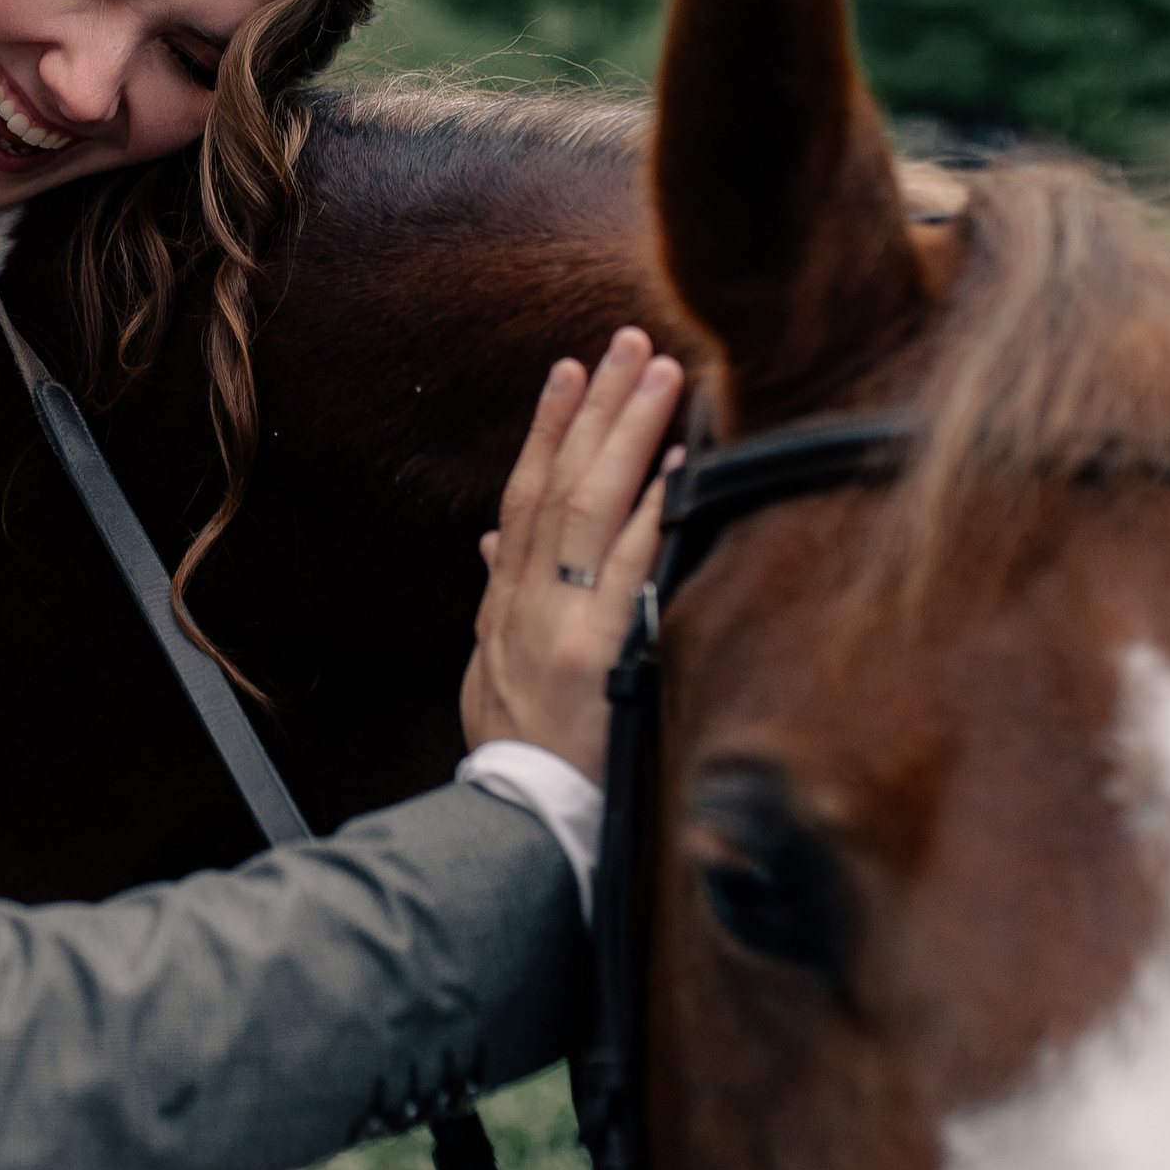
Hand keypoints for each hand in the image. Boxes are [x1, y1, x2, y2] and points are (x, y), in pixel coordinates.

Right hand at [461, 327, 684, 782]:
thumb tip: (492, 544)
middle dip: (596, 408)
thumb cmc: (519, 757)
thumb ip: (498, 602)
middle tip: (628, 342)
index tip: (570, 371)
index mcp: (505, 605)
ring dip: (628, 433)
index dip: (546, 431)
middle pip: (558, 484)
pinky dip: (654, 510)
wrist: (521, 827)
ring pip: (590, 507)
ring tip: (661, 373)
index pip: (523, 498)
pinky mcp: (597, 654)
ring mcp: (560, 624)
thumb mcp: (488, 673)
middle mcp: (526, 602)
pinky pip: (629, 567)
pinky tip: (681, 465)